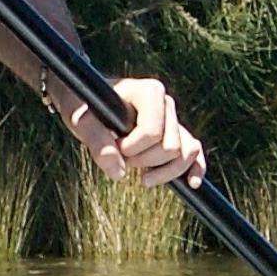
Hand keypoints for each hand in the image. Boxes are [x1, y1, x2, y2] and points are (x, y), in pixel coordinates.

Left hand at [80, 77, 207, 188]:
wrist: (88, 105)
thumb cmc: (84, 107)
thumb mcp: (82, 121)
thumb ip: (97, 143)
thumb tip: (119, 174)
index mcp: (149, 91)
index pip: (152, 132)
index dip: (131, 148)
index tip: (114, 145)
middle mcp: (167, 104)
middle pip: (171, 146)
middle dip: (144, 160)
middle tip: (121, 156)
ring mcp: (173, 120)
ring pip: (185, 154)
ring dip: (163, 172)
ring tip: (141, 177)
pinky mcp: (175, 136)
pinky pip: (194, 153)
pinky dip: (195, 169)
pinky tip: (191, 184)